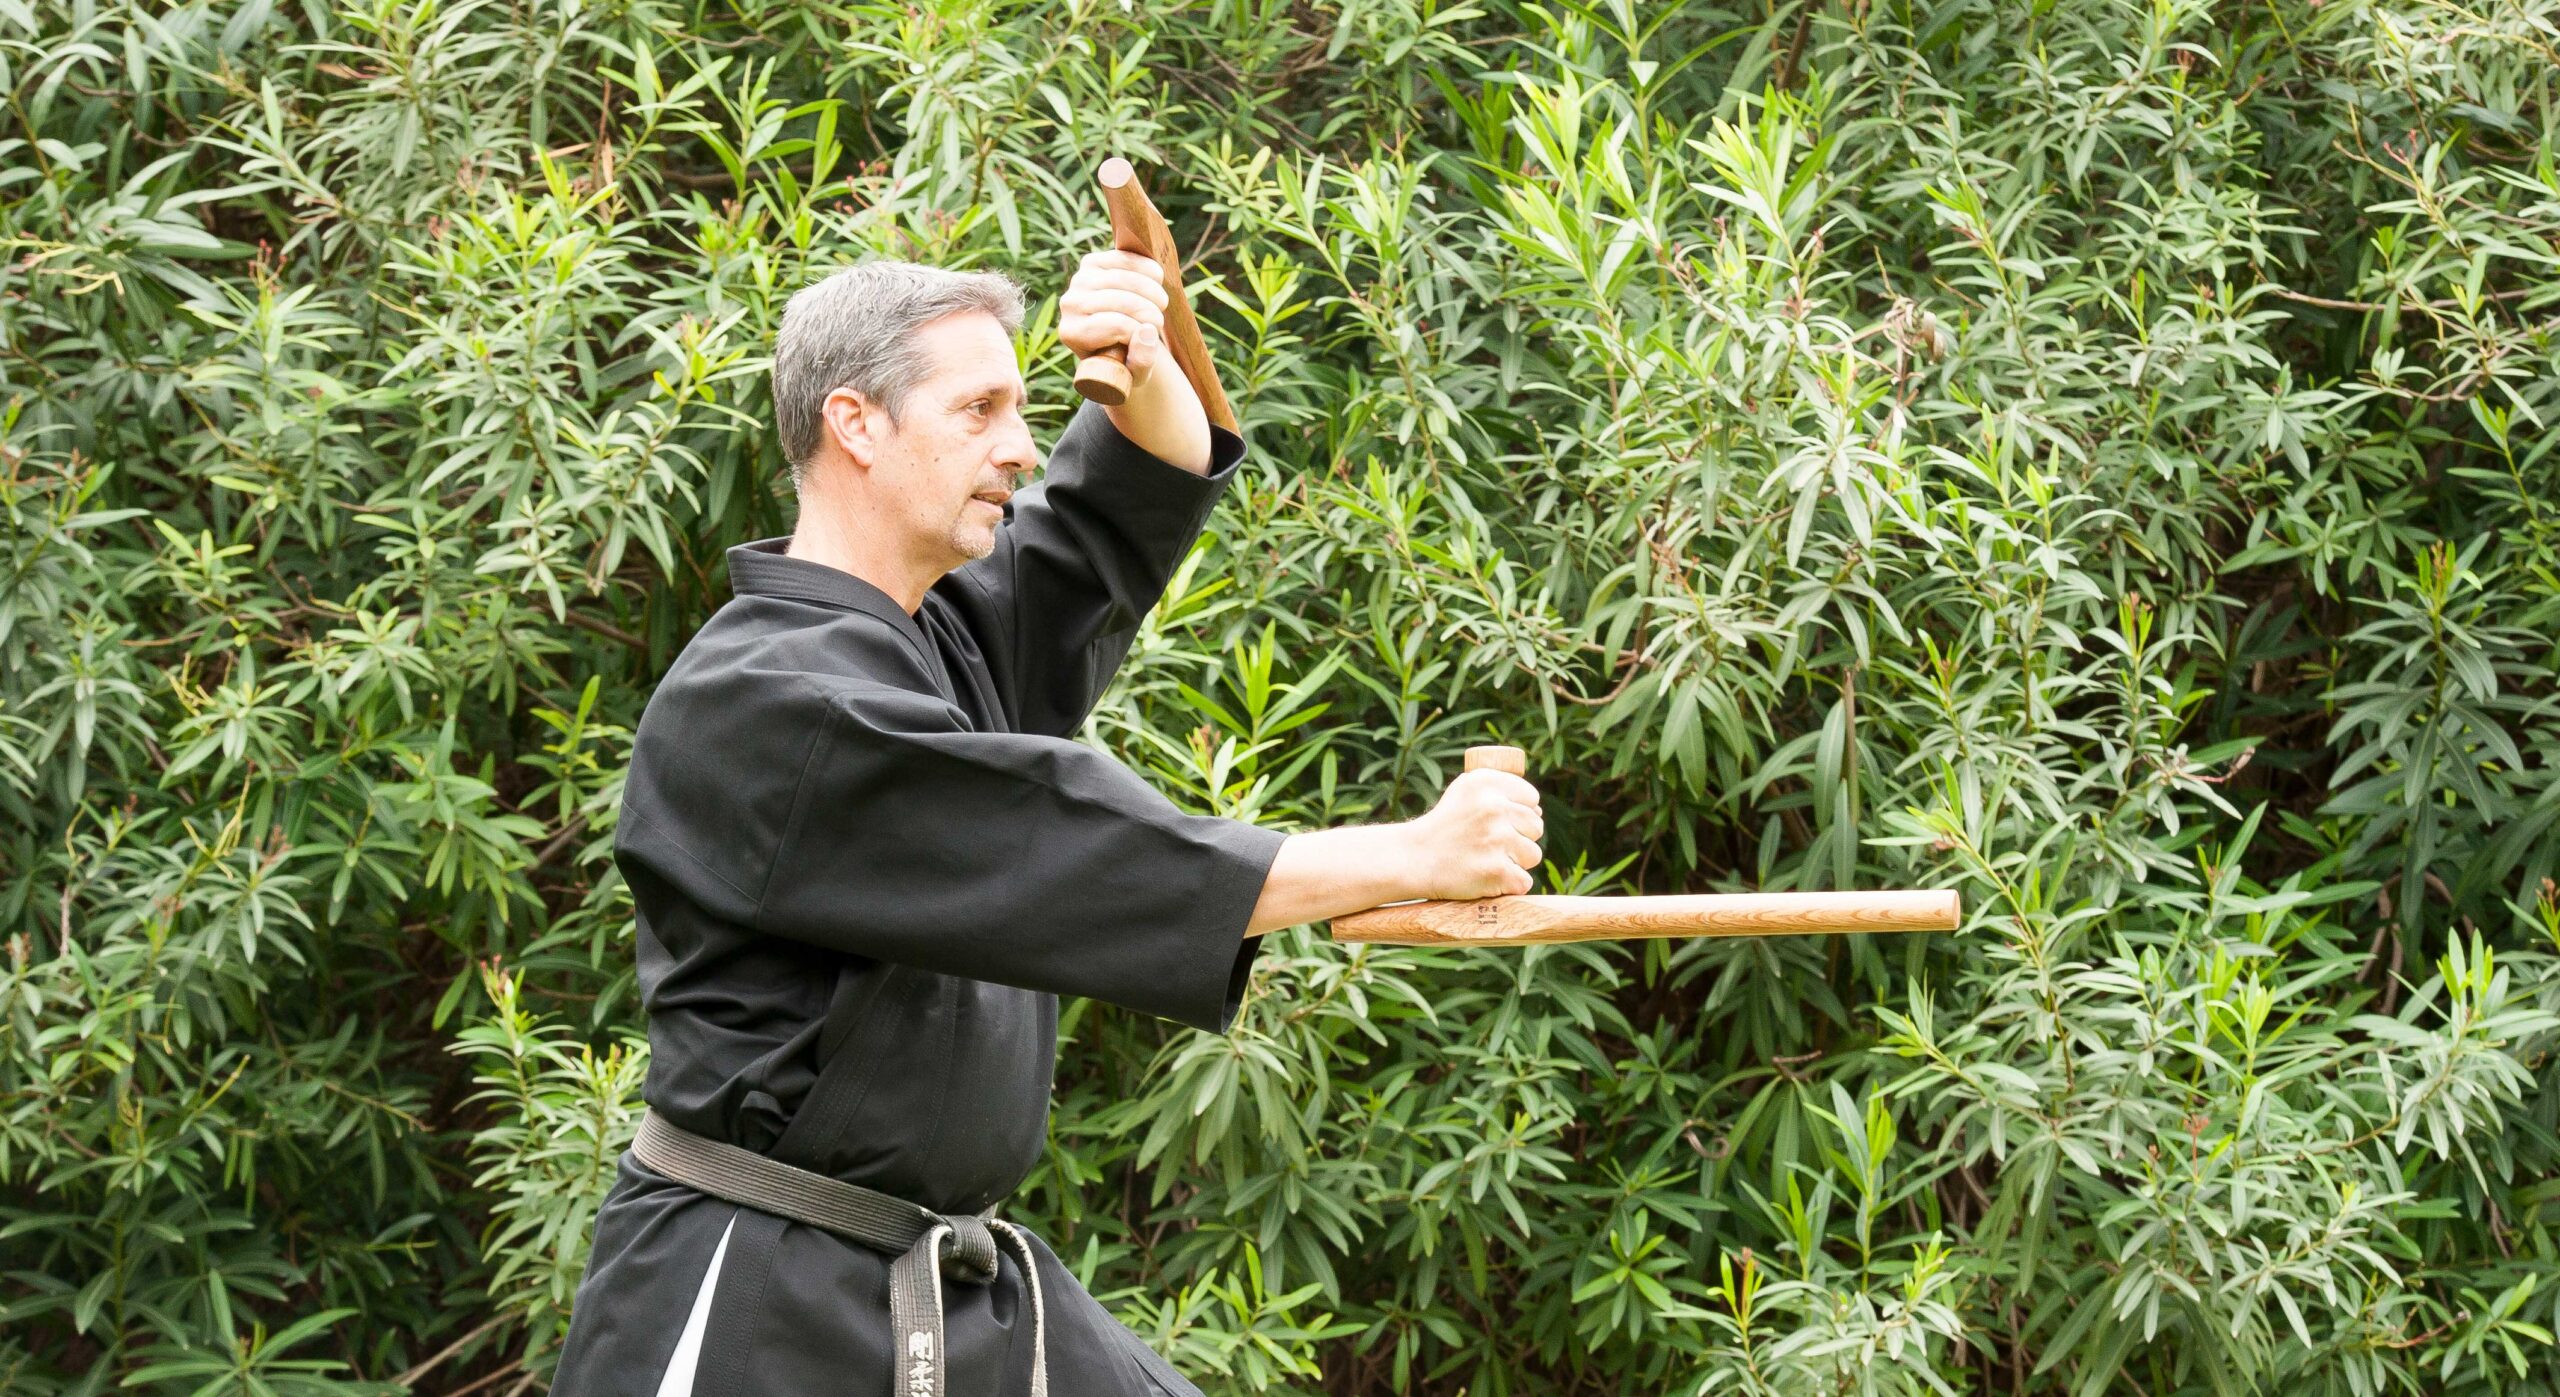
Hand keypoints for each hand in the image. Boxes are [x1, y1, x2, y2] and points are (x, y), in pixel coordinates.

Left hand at [1059, 248, 1173, 386]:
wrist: (1117, 338)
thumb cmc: (1125, 361)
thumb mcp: (1136, 373)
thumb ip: (1141, 361)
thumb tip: (1147, 332)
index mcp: (1072, 334)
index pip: (1115, 325)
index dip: (1141, 330)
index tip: (1151, 339)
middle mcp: (1069, 304)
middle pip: (1121, 300)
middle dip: (1150, 311)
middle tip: (1160, 323)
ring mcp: (1079, 280)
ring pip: (1126, 278)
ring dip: (1153, 292)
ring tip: (1160, 306)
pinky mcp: (1091, 262)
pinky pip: (1128, 259)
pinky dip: (1150, 271)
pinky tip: (1157, 284)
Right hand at [1402, 768, 1543, 900]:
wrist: (1413, 858)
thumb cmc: (1443, 826)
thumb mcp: (1465, 791)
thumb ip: (1500, 790)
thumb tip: (1538, 810)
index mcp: (1487, 783)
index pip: (1531, 798)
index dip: (1519, 812)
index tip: (1499, 822)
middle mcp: (1493, 807)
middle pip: (1536, 826)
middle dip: (1518, 838)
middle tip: (1489, 844)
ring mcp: (1496, 840)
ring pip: (1533, 854)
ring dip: (1515, 862)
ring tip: (1486, 860)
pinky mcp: (1497, 871)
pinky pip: (1523, 881)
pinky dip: (1508, 885)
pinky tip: (1487, 878)